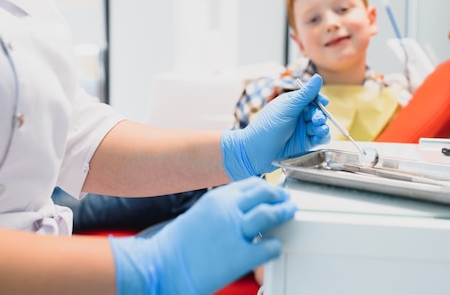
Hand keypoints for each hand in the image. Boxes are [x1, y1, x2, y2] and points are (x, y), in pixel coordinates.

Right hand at [109, 177, 296, 294]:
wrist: (160, 265)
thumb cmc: (175, 245)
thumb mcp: (198, 215)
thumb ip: (220, 209)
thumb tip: (237, 210)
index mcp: (217, 199)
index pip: (250, 183)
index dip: (266, 186)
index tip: (271, 190)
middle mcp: (228, 210)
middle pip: (265, 193)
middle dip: (279, 195)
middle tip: (286, 200)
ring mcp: (235, 231)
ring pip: (271, 213)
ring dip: (284, 212)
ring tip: (289, 213)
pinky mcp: (240, 256)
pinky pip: (270, 247)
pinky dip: (276, 246)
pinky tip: (275, 247)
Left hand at [221, 73, 330, 179]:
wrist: (257, 151)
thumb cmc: (268, 126)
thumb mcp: (287, 108)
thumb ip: (304, 95)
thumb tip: (318, 77)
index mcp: (293, 103)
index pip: (311, 98)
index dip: (319, 100)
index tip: (323, 102)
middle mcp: (299, 116)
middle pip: (318, 112)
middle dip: (320, 115)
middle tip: (316, 120)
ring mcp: (302, 130)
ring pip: (320, 125)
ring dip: (322, 127)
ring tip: (319, 130)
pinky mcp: (305, 143)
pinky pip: (319, 139)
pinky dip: (322, 138)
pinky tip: (318, 138)